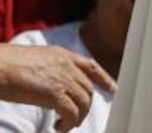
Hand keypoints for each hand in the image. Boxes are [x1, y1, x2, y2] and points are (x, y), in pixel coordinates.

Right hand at [0, 44, 115, 131]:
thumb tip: (47, 84)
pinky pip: (72, 113)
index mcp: (61, 55)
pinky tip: (58, 127)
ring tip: (64, 125)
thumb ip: (47, 68)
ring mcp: (63, 79)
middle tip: (74, 118)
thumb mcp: (32, 59)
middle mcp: (66, 65)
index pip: (90, 67)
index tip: (112, 89)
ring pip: (83, 103)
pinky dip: (68, 123)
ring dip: (76, 117)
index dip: (104, 79)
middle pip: (87, 89)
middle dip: (84, 106)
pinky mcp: (54, 94)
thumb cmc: (4, 64)